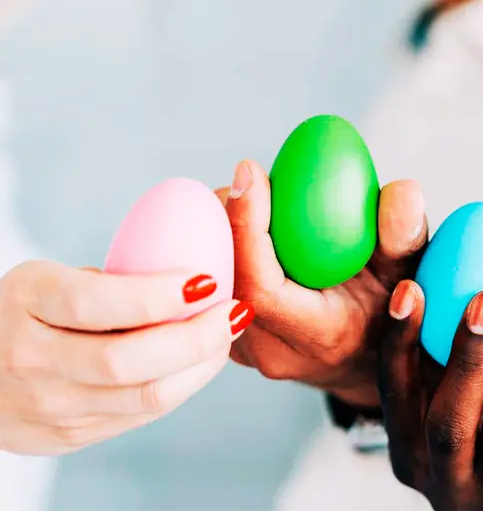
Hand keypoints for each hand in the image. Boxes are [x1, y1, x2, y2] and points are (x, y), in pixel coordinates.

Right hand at [0, 262, 248, 454]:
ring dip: (201, 365)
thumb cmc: (28, 312)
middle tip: (234, 311)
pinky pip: (141, 414)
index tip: (207, 279)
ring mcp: (46, 406)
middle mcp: (29, 358)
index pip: (95, 303)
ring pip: (145, 396)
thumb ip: (110, 282)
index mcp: (26, 301)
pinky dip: (181, 385)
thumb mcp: (49, 281)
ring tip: (226, 335)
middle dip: (197, 337)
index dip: (158, 295)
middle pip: (128, 361)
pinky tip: (199, 361)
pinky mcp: (66, 437)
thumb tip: (198, 268)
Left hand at [220, 160, 426, 408]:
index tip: (252, 173)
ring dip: (220, 230)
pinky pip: (211, 284)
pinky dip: (222, 247)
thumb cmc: (391, 310)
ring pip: (210, 280)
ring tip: (250, 200)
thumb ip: (407, 234)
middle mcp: (273, 351)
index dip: (247, 227)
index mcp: (320, 337)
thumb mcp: (411, 271)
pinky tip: (244, 225)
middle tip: (248, 178)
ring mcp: (246, 350)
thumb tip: (401, 191)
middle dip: (225, 217)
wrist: (366, 358)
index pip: (260, 287)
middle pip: (223, 278)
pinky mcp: (230, 338)